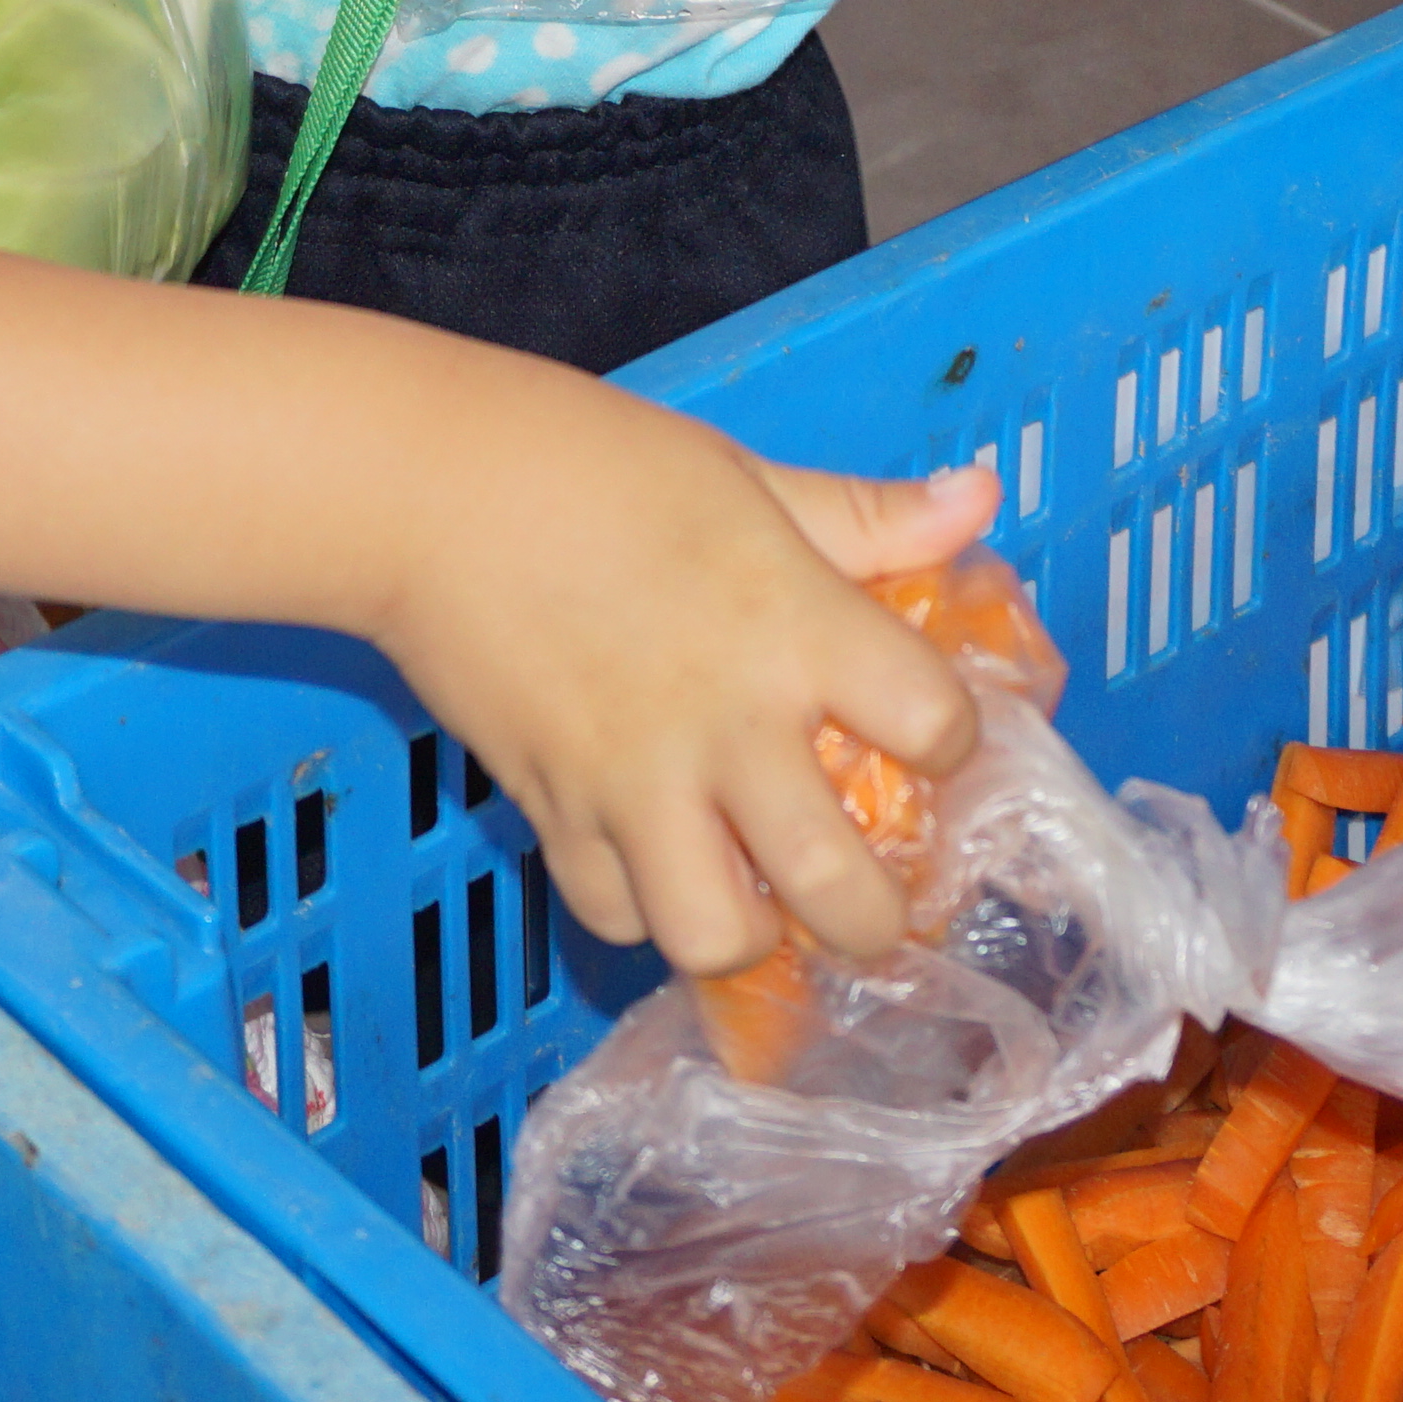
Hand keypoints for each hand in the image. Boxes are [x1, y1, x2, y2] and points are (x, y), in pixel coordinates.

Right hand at [376, 408, 997, 971]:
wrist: (425, 491)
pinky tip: (659, 867)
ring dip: (755, 935)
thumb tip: (977, 500)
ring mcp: (636, 785)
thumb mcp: (747, 474)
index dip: (955, 741)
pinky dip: (643, 910)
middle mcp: (727, 726)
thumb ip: (865, 514)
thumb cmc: (594, 463)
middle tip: (875, 896)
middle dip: (880, 921)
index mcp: (794, 626)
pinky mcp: (552, 815)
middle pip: (843, 892)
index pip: (933, 725)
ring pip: (719, 938)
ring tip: (761, 898)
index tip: (935, 739)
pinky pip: (614, 915)